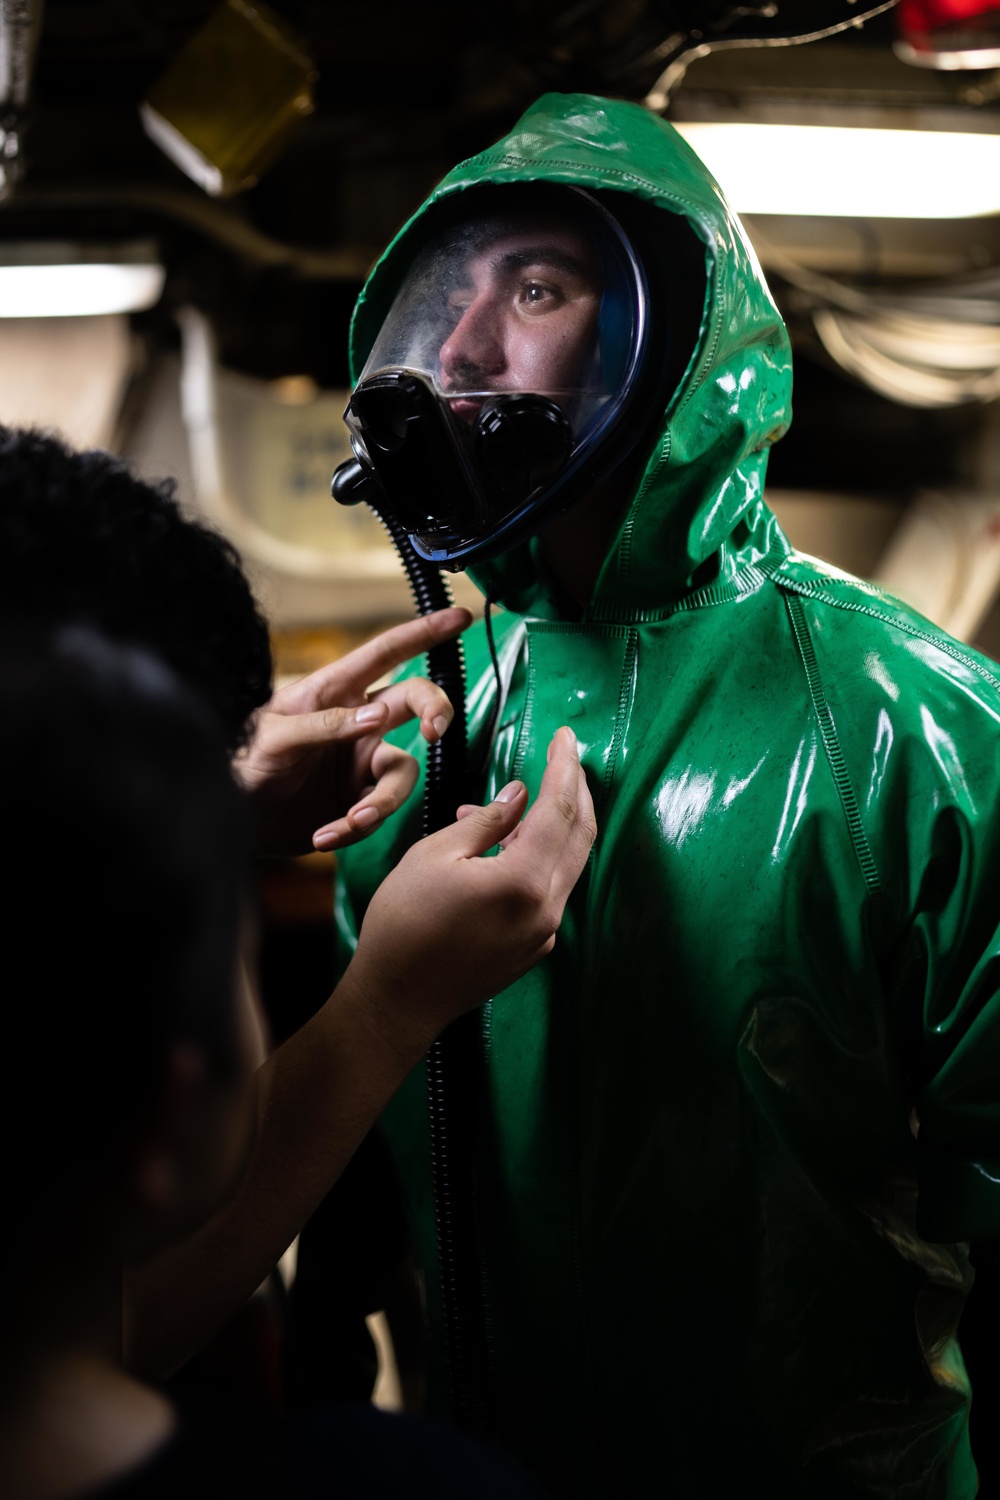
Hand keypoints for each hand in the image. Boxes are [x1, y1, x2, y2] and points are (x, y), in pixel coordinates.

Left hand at [234, 608, 471, 855]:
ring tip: (353, 821)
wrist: (230, 818)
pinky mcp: (358, 802)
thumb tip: (379, 715)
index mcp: (334, 691)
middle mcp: (357, 723)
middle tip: (434, 732)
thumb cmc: (241, 761)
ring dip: (382, 800)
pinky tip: (324, 836)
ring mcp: (360, 763)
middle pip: (415, 704)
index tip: (461, 617)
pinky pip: (378, 813)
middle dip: (435, 714)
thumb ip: (325, 724)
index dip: (424, 633)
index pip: (386, 653)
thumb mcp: (274, 736)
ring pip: (403, 772)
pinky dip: (355, 828)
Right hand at [347, 727, 595, 1057]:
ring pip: (565, 862)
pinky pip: (547, 889)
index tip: (565, 737)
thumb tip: (522, 793)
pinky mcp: (534, 947)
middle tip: (563, 755)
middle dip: (575, 790)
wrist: (397, 999)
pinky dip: (534, 858)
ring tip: (505, 806)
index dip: (564, 767)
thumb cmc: (404, 924)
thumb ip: (488, 821)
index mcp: (523, 881)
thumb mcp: (435, 855)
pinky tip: (498, 848)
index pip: (561, 809)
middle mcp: (546, 909)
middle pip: (580, 835)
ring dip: (549, 824)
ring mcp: (544, 933)